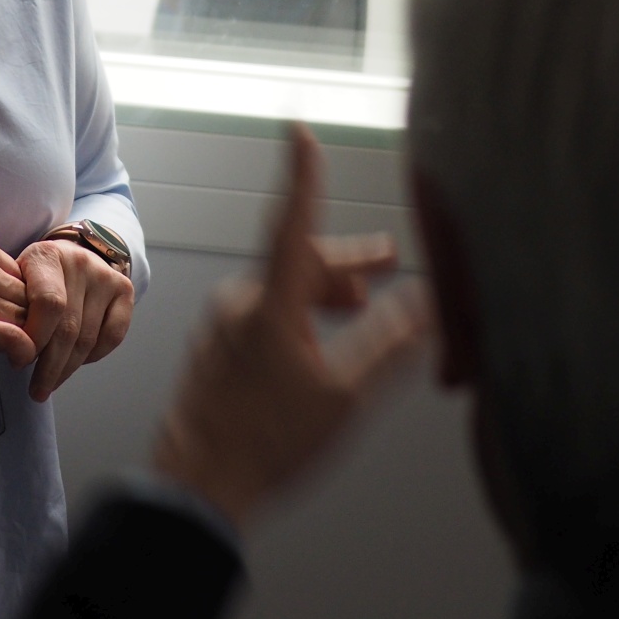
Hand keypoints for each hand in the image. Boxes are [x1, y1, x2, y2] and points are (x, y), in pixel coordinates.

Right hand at [0, 231, 37, 368]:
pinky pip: (18, 338)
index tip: (15, 313)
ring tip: (19, 351)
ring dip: (29, 336)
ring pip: (29, 316)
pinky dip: (24, 351)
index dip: (24, 297)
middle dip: (31, 318)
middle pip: (31, 294)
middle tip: (24, 337)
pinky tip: (16, 359)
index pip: (24, 273)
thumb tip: (0, 296)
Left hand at [14, 237, 135, 400]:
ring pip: (88, 337)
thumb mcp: (15, 282)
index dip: (36, 337)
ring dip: (68, 368)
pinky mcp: (124, 288)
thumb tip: (15, 350)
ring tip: (50, 384)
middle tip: (37, 390)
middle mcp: (79, 261)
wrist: (69, 254)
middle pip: (68, 327)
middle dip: (50, 366)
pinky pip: (113, 336)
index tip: (20, 360)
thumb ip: (14, 311)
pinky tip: (76, 363)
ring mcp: (105, 275)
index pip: (48, 304)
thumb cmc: (34, 277)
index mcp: (46, 255)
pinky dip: (94, 356)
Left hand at [152, 124, 430, 529]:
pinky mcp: (216, 349)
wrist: (195, 486)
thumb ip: (388, 345)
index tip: (301, 132)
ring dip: (325, 291)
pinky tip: (319, 343)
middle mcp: (240, 304)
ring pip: (282, 289)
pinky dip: (299, 314)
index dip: (303, 175)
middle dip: (348, 262)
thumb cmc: (265, 444)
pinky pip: (263, 313)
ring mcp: (223, 326)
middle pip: (299, 260)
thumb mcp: (345, 396)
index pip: (293, 223)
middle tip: (388, 261)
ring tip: (361, 307)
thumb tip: (423, 306)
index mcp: (270, 304)